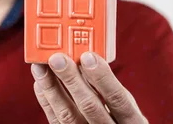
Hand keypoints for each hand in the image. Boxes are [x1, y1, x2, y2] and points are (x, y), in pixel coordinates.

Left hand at [31, 52, 147, 123]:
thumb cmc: (121, 119)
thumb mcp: (125, 106)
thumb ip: (109, 86)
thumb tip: (84, 55)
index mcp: (132, 121)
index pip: (119, 99)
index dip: (103, 78)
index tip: (88, 56)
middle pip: (90, 107)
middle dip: (71, 80)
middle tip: (57, 58)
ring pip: (68, 116)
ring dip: (52, 88)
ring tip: (41, 67)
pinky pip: (55, 122)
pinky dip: (47, 101)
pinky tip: (40, 84)